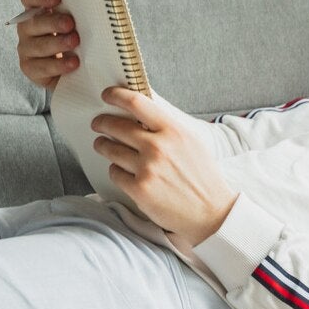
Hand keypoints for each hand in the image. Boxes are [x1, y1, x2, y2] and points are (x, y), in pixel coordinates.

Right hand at [15, 0, 101, 89]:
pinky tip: (74, 63)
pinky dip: (57, 65)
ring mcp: (27, 49)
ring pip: (35, 46)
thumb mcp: (85, 9)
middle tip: (71, 23)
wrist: (81, 67)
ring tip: (76, 42)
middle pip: (32, 22)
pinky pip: (40, 67)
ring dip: (56, 43)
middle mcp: (27, 27)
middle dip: (51, 22)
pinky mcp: (31, 69)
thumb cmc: (79, 31)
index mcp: (38, 8)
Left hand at [92, 87, 238, 244]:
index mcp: (173, 130)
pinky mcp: (139, 189)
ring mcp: (147, 168)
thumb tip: (142, 111)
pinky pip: (114, 173)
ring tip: (103, 145)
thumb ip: (168, 126)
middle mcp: (158, 147)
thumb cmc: (202, 177)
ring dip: (103, 145)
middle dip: (102, 123)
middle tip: (97, 124)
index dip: (116, 96)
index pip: (136, 103)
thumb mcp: (191, 142)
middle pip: (116, 126)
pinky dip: (115, 170)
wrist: (211, 213)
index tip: (107, 95)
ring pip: (110, 149)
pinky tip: (121, 170)